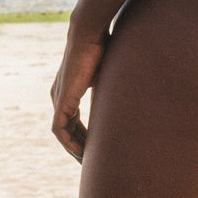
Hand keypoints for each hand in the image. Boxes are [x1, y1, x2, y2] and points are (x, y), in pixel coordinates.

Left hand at [50, 24, 108, 161]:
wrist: (89, 34)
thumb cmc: (102, 48)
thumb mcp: (109, 75)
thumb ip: (114, 87)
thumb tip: (139, 90)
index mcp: (69, 91)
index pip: (72, 121)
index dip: (82, 136)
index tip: (95, 149)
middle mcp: (60, 97)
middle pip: (66, 130)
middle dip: (78, 146)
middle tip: (91, 162)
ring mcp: (58, 98)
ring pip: (62, 133)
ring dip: (73, 148)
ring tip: (87, 161)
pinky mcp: (61, 99)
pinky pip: (59, 129)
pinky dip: (68, 141)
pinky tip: (80, 152)